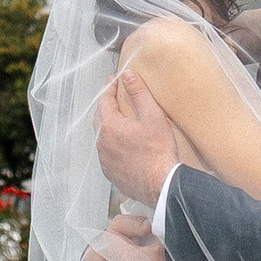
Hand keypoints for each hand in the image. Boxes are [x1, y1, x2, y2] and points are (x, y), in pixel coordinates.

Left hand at [97, 65, 180, 202]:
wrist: (161, 185)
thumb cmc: (158, 151)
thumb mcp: (153, 116)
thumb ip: (139, 93)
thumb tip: (128, 74)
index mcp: (109, 126)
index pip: (104, 100)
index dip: (109, 87)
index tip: (114, 79)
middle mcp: (101, 143)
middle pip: (100, 117)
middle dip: (106, 105)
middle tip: (115, 96)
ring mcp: (104, 160)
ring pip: (102, 137)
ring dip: (108, 125)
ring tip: (119, 119)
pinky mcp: (110, 173)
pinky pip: (107, 153)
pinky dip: (112, 144)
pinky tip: (122, 144)